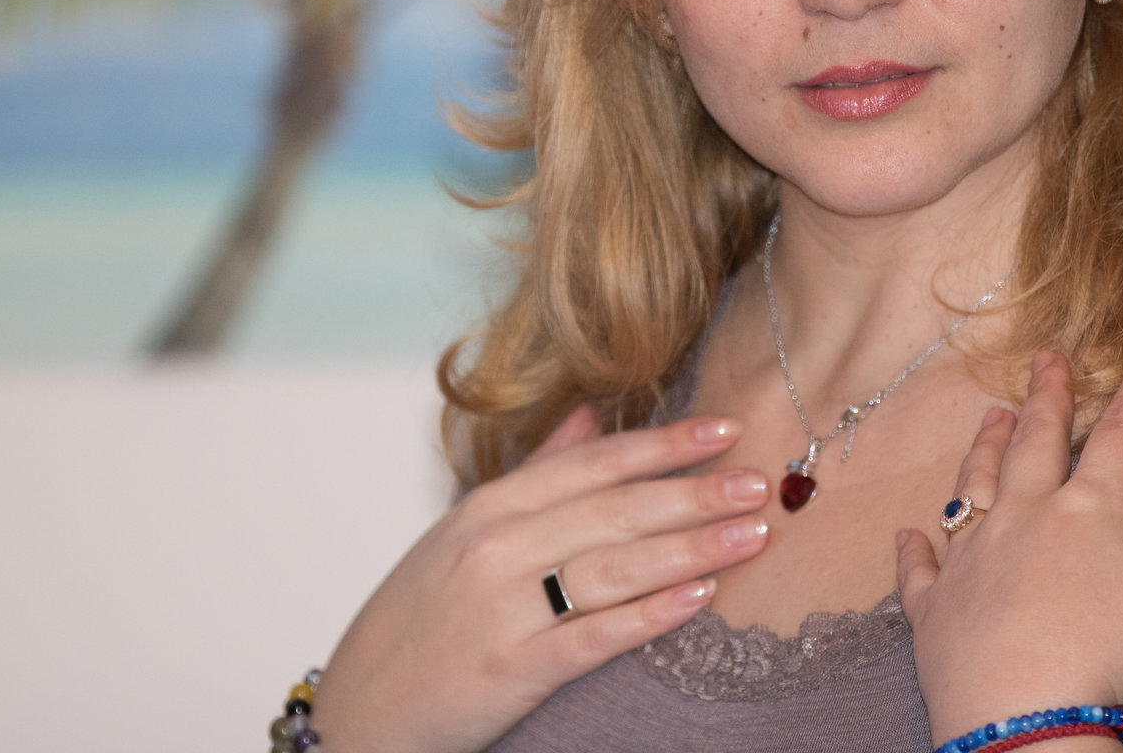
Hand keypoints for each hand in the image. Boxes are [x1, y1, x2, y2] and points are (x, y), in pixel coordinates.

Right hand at [312, 407, 771, 752]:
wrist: (361, 710)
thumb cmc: (422, 616)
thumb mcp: (464, 531)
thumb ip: (536, 472)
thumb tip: (592, 414)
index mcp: (490, 506)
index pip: (595, 462)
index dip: (665, 443)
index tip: (726, 428)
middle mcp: (497, 548)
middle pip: (616, 510)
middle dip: (695, 493)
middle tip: (761, 481)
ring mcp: (504, 610)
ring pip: (615, 568)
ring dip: (692, 548)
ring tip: (753, 534)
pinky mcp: (514, 671)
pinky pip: (595, 637)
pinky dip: (650, 615)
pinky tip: (699, 598)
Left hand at [896, 329, 1122, 743]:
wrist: (1024, 723)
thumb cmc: (1109, 661)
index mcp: (1087, 513)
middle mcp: (1022, 519)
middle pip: (1037, 444)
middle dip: (1049, 397)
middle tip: (1048, 357)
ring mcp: (972, 559)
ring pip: (974, 487)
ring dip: (985, 450)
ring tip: (991, 416)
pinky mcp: (935, 607)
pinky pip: (921, 571)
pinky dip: (916, 550)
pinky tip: (909, 533)